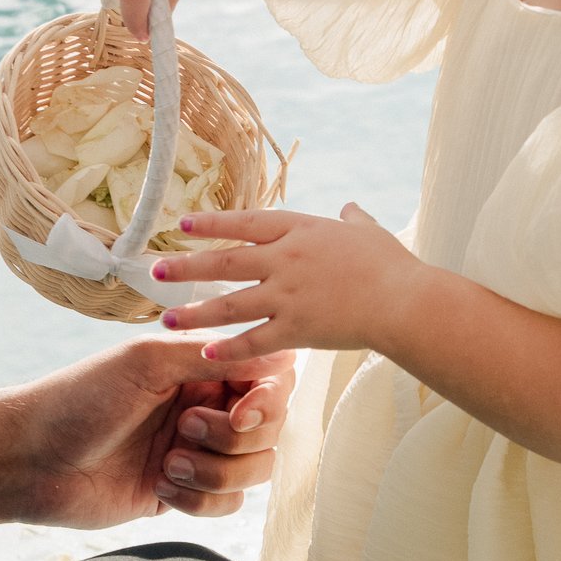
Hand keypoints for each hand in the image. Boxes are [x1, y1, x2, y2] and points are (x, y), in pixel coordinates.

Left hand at [0, 335, 292, 529]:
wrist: (31, 461)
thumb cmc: (80, 400)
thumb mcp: (147, 362)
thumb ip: (214, 355)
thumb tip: (280, 353)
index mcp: (199, 367)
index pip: (270, 379)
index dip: (269, 400)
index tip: (240, 413)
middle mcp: (205, 406)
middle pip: (270, 429)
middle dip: (234, 439)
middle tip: (185, 430)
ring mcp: (197, 452)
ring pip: (255, 470)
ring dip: (216, 472)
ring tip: (167, 463)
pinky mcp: (184, 493)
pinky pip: (228, 504)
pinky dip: (198, 500)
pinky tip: (157, 487)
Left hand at [151, 202, 420, 357]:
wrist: (406, 302)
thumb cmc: (393, 266)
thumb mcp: (370, 232)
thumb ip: (354, 220)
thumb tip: (350, 209)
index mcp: (300, 231)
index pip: (244, 223)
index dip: (211, 224)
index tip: (181, 225)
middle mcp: (286, 260)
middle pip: (224, 262)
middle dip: (186, 266)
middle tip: (153, 269)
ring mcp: (288, 295)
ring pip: (229, 304)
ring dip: (194, 311)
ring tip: (165, 317)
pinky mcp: (297, 329)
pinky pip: (254, 340)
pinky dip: (229, 348)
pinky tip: (205, 351)